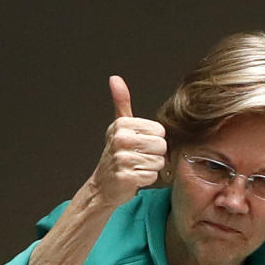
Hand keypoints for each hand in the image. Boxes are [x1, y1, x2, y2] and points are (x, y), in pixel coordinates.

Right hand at [86, 75, 166, 208]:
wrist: (103, 185)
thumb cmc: (116, 155)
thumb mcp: (119, 126)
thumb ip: (121, 102)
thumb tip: (115, 79)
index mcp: (122, 124)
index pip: (160, 131)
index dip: (154, 140)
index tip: (140, 145)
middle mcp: (120, 139)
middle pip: (161, 146)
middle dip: (155, 155)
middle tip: (139, 158)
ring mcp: (122, 159)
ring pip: (159, 162)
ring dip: (151, 168)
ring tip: (136, 167)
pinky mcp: (126, 177)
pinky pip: (152, 176)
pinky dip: (146, 180)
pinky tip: (135, 177)